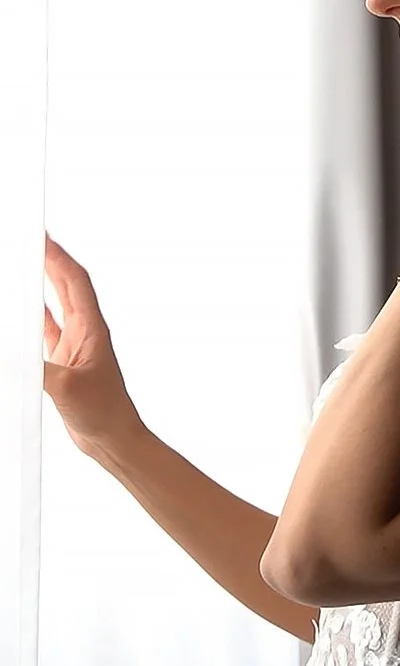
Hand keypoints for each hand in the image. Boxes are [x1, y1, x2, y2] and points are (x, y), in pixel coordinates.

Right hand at [43, 234, 144, 461]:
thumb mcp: (67, 388)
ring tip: (24, 265)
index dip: (59, 256)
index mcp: (92, 327)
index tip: (42, 237)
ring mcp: (74, 345)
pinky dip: (33, 319)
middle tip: (31, 241)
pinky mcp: (63, 363)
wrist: (113, 437)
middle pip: (65, 285)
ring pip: (55, 306)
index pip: (74, 281)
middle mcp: (85, 330)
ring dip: (41, 285)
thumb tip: (11, 353)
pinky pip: (45, 332)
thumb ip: (38, 369)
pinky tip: (21, 312)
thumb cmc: (103, 412)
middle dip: (50, 261)